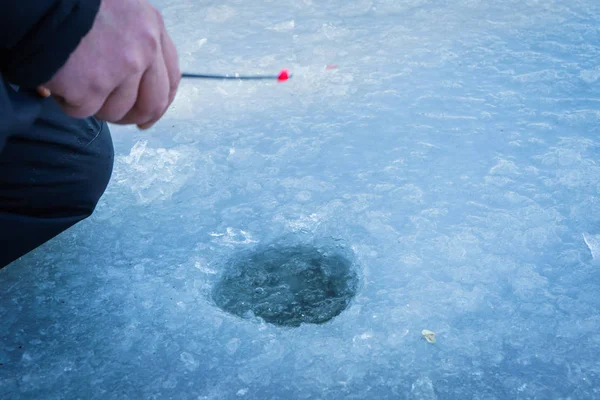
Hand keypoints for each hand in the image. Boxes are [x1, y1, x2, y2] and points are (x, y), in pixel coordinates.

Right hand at [43, 0, 180, 128]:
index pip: (171, 78)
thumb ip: (138, 41)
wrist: (39, 3)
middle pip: (151, 104)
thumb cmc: (74, 4)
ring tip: (75, 84)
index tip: (149, 117)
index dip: (160, 103)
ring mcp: (121, 69)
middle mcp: (145, 49)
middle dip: (133, 118)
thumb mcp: (122, 11)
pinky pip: (83, 110)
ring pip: (116, 111)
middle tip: (116, 119)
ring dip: (95, 107)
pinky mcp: (93, 86)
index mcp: (152, 27)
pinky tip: (59, 82)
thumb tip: (141, 83)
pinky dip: (68, 102)